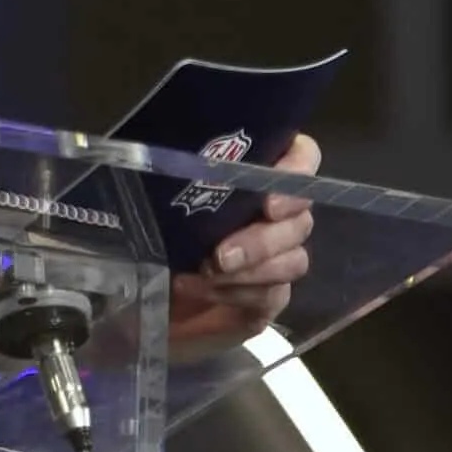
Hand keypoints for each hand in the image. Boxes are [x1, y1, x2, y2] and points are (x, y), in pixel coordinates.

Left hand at [169, 131, 317, 348]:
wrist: (147, 286)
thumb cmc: (155, 226)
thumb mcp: (159, 191)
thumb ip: (175, 171)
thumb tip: (161, 157)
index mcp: (259, 173)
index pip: (304, 156)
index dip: (297, 172)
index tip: (268, 203)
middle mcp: (279, 212)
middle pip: (301, 219)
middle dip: (262, 240)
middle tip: (221, 255)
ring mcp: (281, 256)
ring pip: (293, 260)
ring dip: (250, 270)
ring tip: (206, 273)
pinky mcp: (273, 294)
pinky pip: (273, 294)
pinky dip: (236, 293)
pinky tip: (200, 289)